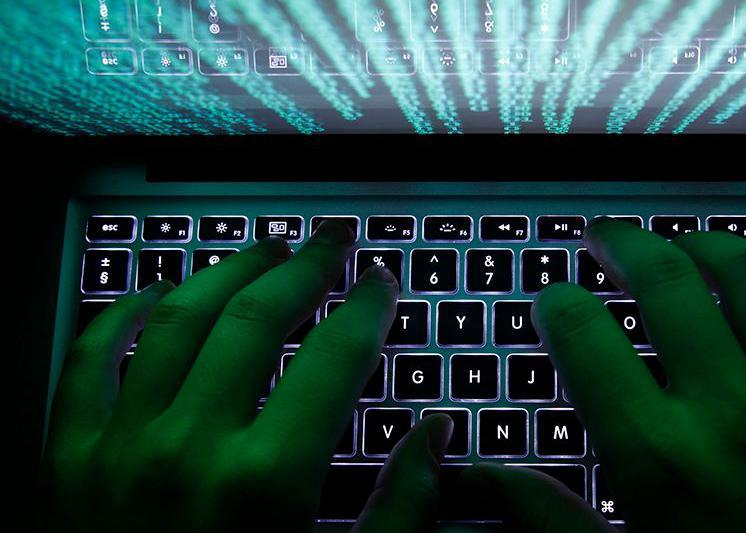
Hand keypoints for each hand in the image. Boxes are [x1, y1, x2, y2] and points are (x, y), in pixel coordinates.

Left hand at [42, 221, 452, 531]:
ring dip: (227, 270)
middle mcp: (191, 448)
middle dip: (305, 267)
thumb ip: (400, 513)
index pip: (335, 357)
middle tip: (331, 242)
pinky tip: (159, 291)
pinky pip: (90, 357)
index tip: (380, 284)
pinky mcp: (68, 459)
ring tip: (264, 248)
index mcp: (266, 482)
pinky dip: (125, 312)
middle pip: (258, 316)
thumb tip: (434, 438)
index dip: (367, 308)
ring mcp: (120, 447)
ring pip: (178, 317)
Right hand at [464, 218, 745, 531]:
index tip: (555, 300)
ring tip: (684, 243)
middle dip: (621, 243)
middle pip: (662, 280)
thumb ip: (551, 518)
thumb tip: (486, 476)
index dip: (558, 303)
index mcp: (658, 456)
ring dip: (705, 244)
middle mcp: (729, 410)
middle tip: (607, 236)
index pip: (583, 335)